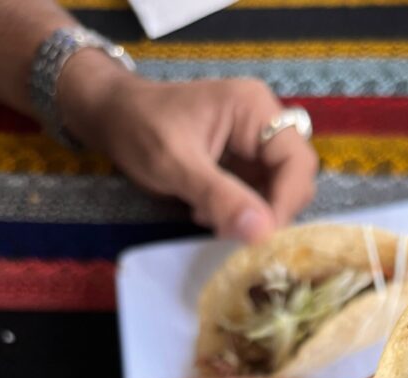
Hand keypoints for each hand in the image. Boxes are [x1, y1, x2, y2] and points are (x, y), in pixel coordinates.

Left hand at [56, 52, 318, 240]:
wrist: (111, 116)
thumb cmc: (139, 128)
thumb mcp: (176, 165)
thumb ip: (220, 197)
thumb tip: (263, 233)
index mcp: (255, 109)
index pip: (297, 163)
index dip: (286, 203)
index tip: (263, 237)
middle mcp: (264, 123)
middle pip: (295, 179)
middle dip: (271, 211)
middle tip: (235, 233)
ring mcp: (256, 144)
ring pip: (280, 192)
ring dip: (255, 215)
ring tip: (214, 220)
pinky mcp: (244, 163)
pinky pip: (260, 196)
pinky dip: (241, 213)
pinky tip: (210, 214)